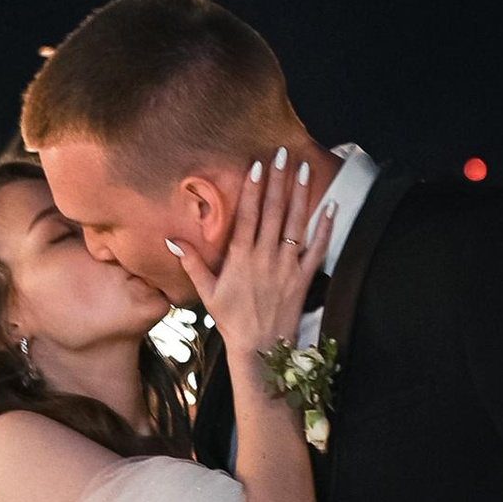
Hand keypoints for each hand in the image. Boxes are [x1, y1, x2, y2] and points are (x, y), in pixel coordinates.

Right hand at [173, 149, 313, 357]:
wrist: (259, 348)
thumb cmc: (231, 318)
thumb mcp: (207, 291)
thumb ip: (191, 262)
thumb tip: (172, 240)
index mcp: (240, 257)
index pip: (247, 215)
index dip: (252, 188)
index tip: (257, 165)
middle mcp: (265, 257)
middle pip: (273, 211)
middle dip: (278, 180)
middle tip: (283, 153)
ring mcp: (286, 266)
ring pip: (295, 224)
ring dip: (300, 194)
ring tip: (304, 168)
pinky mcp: (303, 278)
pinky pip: (317, 249)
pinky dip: (325, 227)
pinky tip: (330, 205)